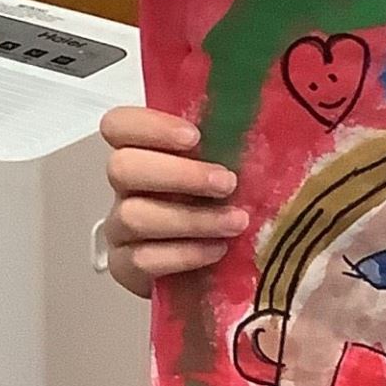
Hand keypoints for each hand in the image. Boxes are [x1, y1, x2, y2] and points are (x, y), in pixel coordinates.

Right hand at [99, 107, 249, 298]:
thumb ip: (231, 146)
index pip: (119, 125)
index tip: (195, 136)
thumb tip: (266, 116)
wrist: (219, 270)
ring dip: (192, 218)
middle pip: (122, 168)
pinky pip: (142, 259)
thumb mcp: (230, 171)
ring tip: (236, 222)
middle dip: (179, 174)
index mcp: (145, 153)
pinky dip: (185, 254)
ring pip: (134, 215)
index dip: (150, 126)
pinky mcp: (127, 268)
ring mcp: (121, 229)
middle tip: (227, 183)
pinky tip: (217, 251)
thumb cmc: (225, 207)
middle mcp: (127, 188)